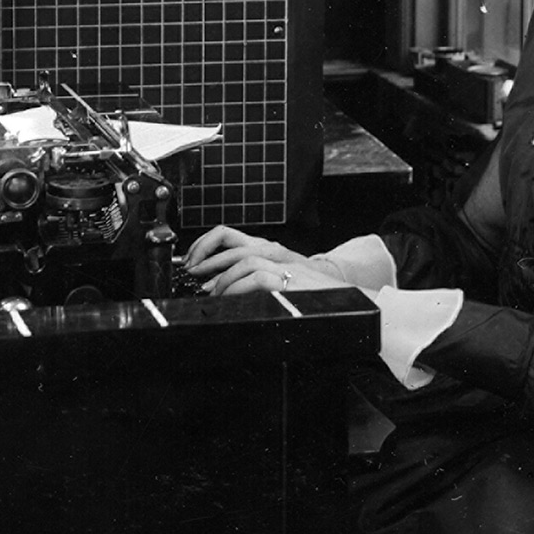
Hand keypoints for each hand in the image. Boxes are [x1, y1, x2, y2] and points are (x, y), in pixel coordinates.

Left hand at [183, 225, 345, 296]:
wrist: (344, 297)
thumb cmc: (309, 291)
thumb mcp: (278, 277)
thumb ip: (252, 277)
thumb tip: (218, 287)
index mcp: (267, 248)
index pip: (228, 235)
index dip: (204, 245)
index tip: (190, 261)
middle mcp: (273, 251)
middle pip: (230, 242)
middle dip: (205, 259)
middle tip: (192, 275)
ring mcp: (282, 263)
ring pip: (242, 259)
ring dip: (221, 276)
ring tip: (211, 292)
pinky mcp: (289, 279)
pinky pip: (256, 277)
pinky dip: (239, 287)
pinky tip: (231, 297)